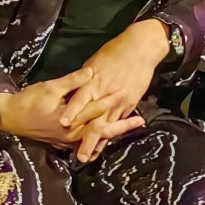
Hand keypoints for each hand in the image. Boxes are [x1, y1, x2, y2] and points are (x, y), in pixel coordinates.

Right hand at [0, 68, 143, 148]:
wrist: (9, 117)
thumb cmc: (30, 100)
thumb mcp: (51, 87)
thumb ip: (73, 81)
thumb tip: (92, 71)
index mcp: (70, 119)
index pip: (96, 109)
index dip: (112, 100)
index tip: (126, 91)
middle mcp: (72, 132)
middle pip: (101, 130)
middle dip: (121, 125)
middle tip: (140, 120)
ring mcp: (68, 139)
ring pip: (96, 136)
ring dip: (114, 131)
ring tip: (131, 126)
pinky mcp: (65, 140)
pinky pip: (87, 139)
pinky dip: (100, 136)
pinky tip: (111, 133)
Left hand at [61, 19, 170, 161]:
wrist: (141, 48)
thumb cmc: (115, 51)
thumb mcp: (94, 61)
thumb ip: (83, 80)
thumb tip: (75, 90)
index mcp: (94, 83)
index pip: (80, 100)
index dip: (72, 112)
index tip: (63, 124)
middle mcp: (105, 95)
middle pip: (94, 120)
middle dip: (87, 139)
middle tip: (79, 156)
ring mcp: (119, 101)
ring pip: (107, 125)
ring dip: (99, 142)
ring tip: (91, 156)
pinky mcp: (130, 103)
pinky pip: (119, 120)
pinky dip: (112, 131)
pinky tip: (107, 142)